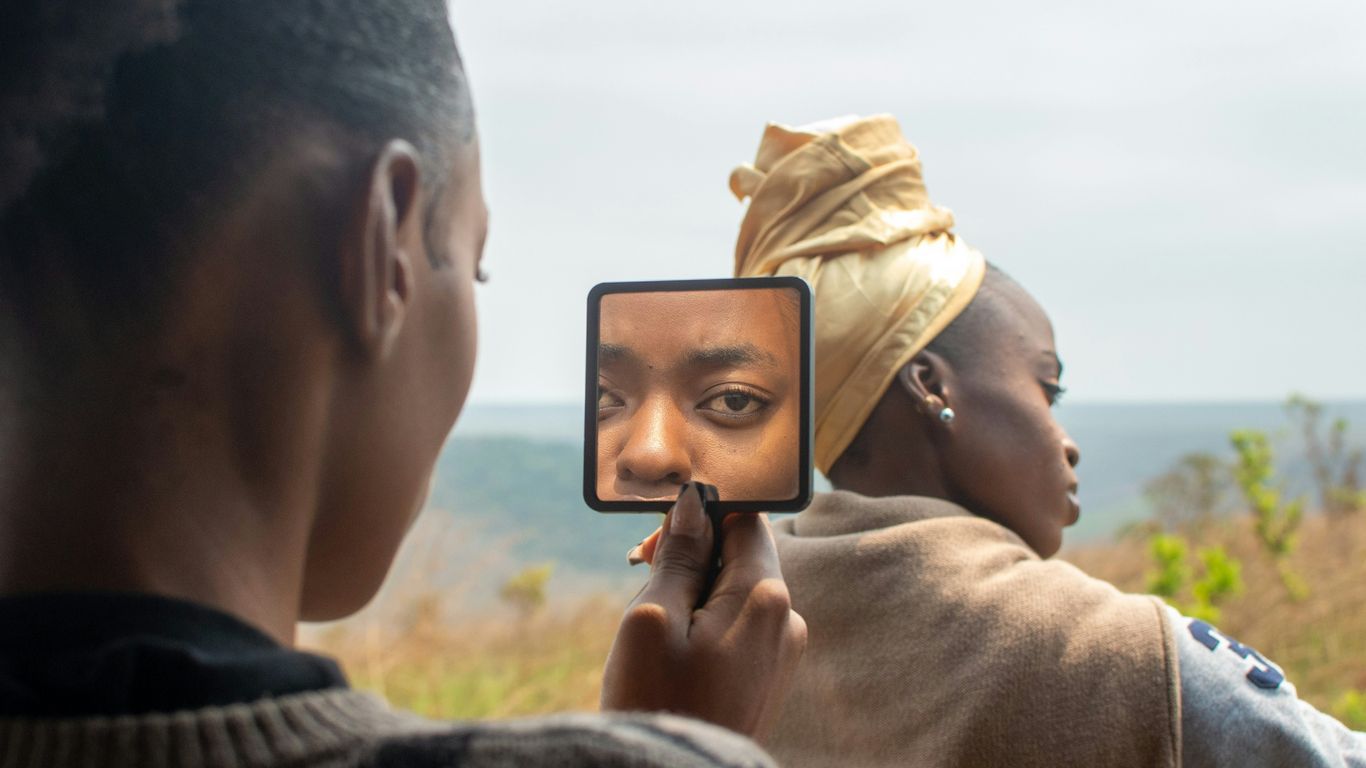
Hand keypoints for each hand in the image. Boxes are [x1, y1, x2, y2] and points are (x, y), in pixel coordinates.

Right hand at [600, 482, 806, 743]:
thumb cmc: (658, 700)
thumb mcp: (653, 616)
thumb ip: (678, 555)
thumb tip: (694, 503)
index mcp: (765, 596)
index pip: (746, 518)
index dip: (700, 515)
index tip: (657, 541)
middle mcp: (787, 619)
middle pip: (744, 553)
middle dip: (693, 554)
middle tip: (644, 575)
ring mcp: (782, 651)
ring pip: (739, 589)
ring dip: (697, 588)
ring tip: (658, 620)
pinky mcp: (770, 674)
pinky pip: (742, 623)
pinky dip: (708, 619)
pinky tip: (676, 646)